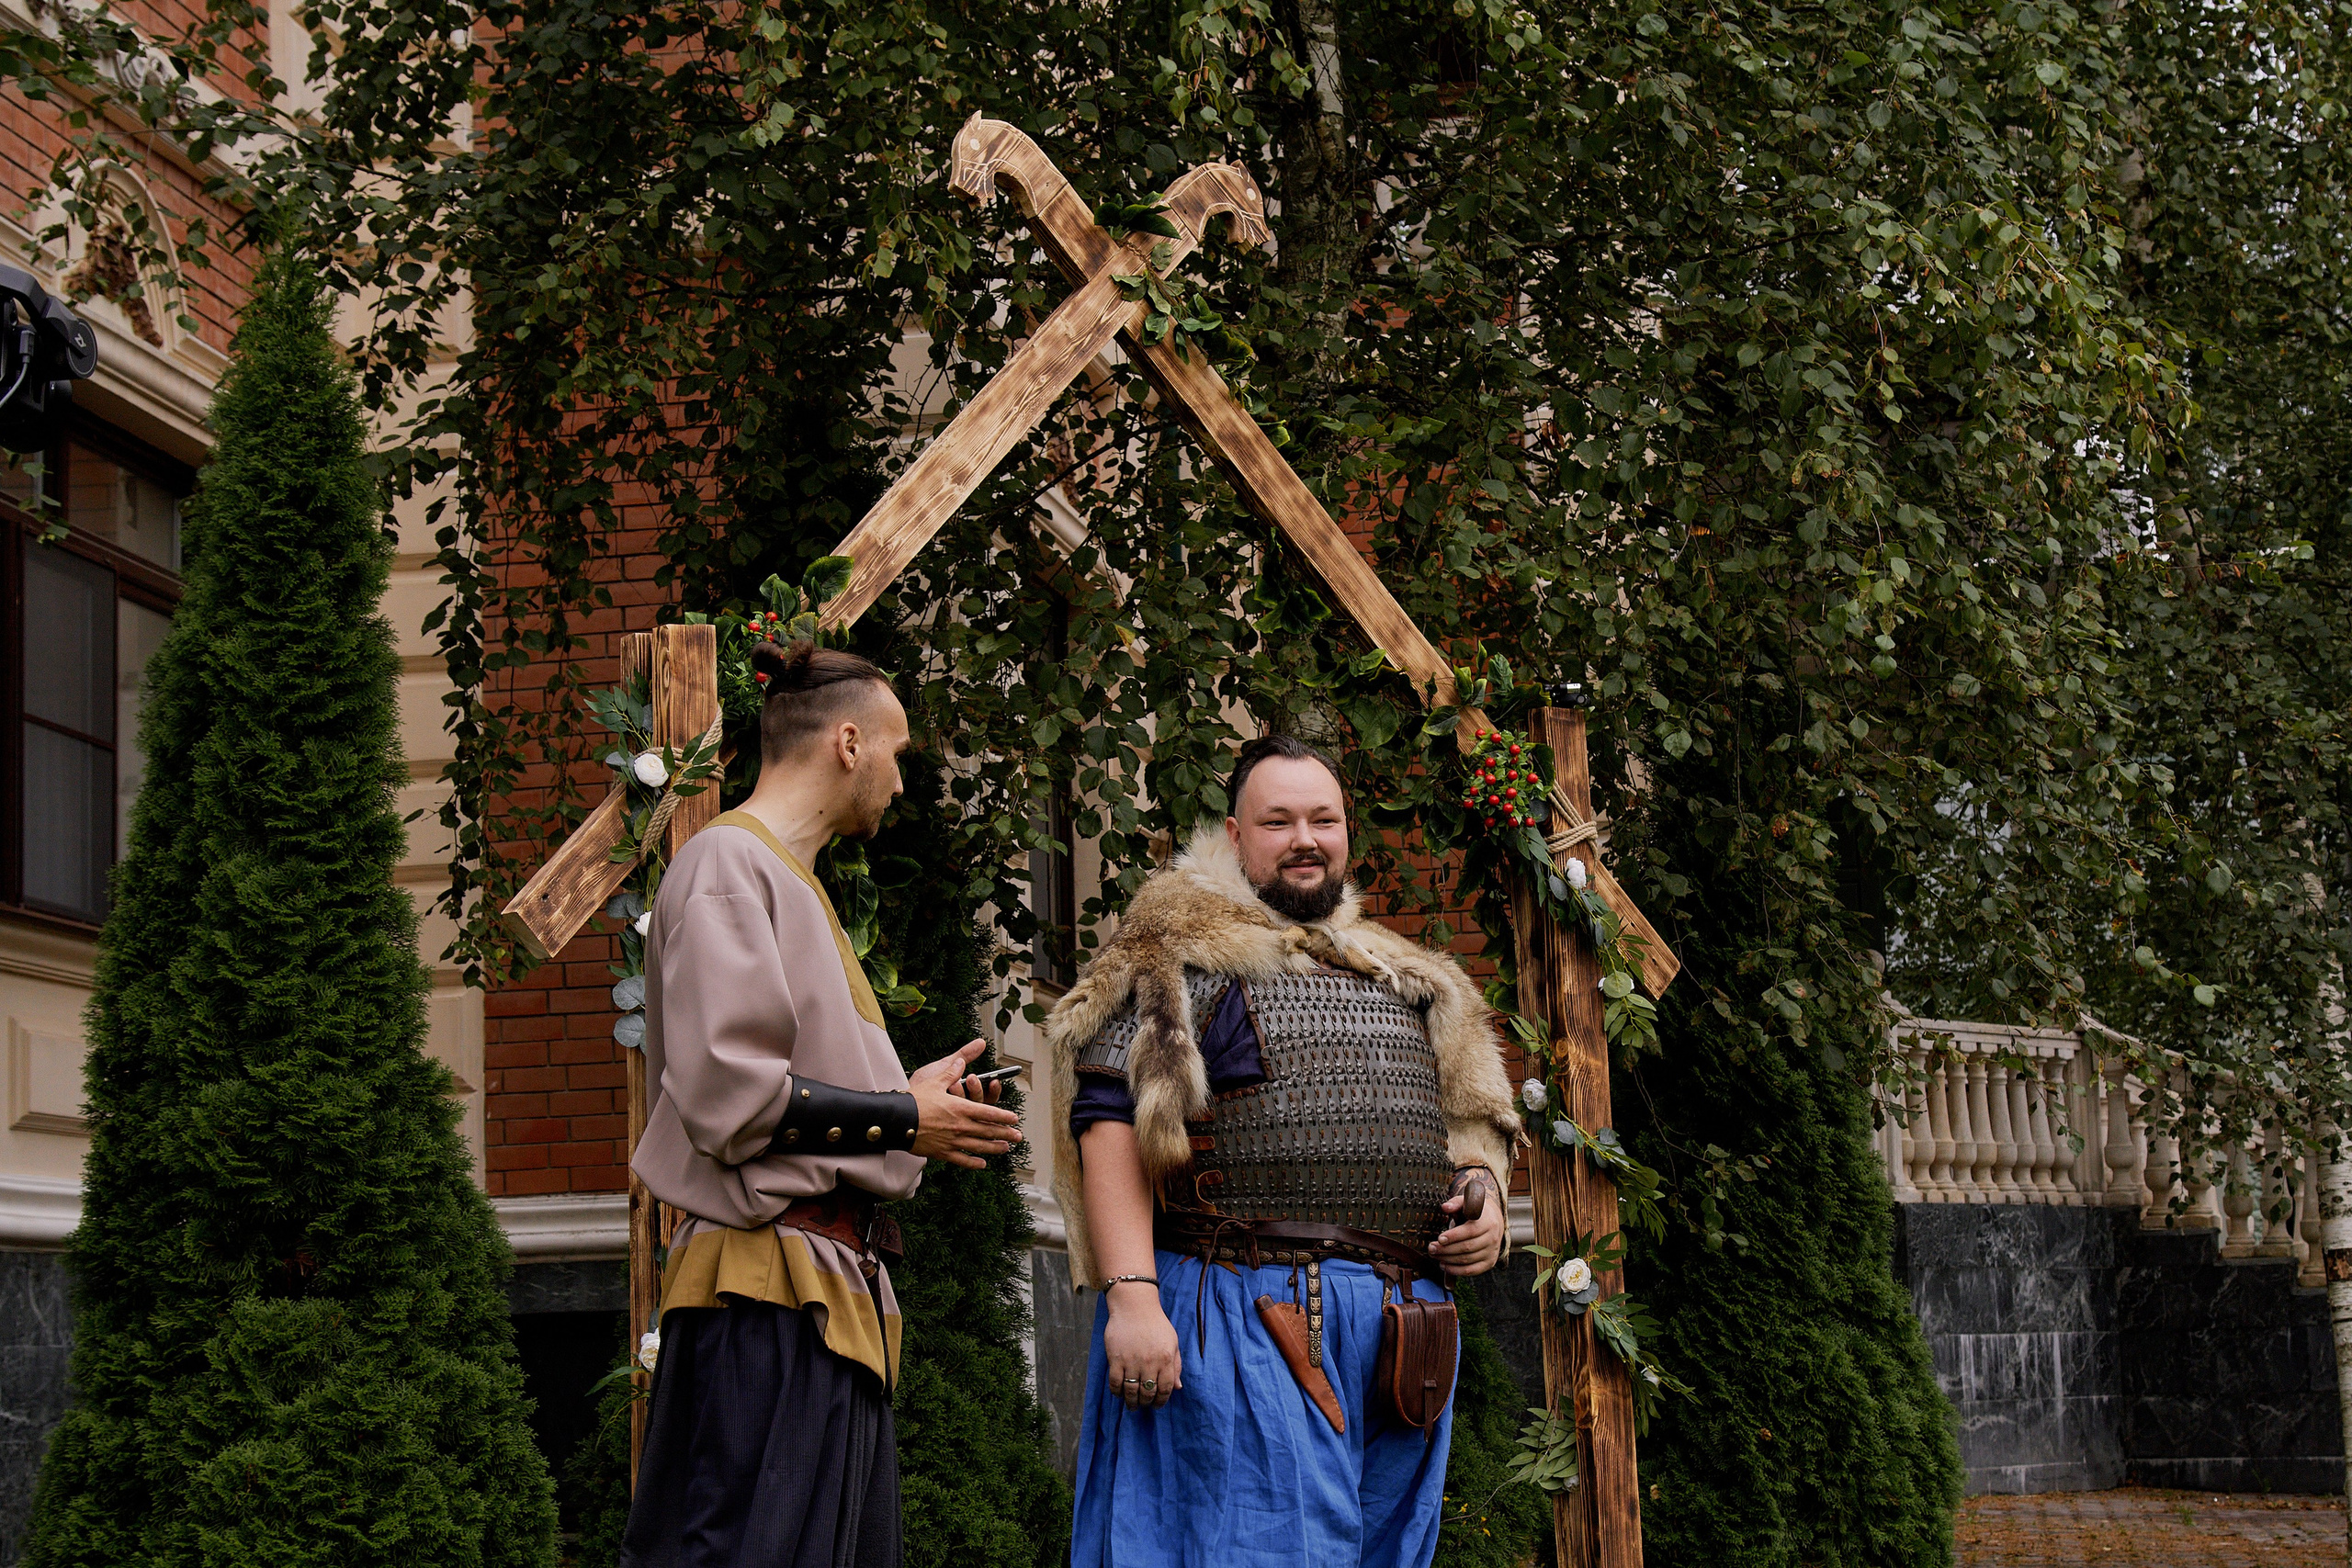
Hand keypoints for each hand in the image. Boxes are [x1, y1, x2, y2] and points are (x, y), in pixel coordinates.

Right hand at [907, 1040, 1020, 1167]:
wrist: (897, 1120)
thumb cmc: (915, 1099)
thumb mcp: (934, 1081)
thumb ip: (951, 1072)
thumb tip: (961, 1060)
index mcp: (961, 1108)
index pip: (989, 1112)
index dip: (1004, 1116)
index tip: (1015, 1119)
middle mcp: (960, 1126)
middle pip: (988, 1131)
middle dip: (1005, 1134)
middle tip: (1018, 1137)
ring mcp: (952, 1141)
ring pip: (979, 1147)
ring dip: (994, 1148)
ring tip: (1005, 1149)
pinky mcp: (942, 1152)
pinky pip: (962, 1160)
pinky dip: (973, 1163)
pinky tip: (983, 1164)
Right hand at [1102, 1284, 1180, 1409]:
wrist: (1134, 1306)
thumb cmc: (1156, 1324)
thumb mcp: (1172, 1342)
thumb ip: (1176, 1365)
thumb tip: (1178, 1388)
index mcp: (1166, 1358)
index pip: (1165, 1389)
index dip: (1161, 1401)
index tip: (1157, 1405)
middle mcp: (1150, 1362)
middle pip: (1148, 1392)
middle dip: (1146, 1403)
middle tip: (1143, 1405)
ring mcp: (1132, 1360)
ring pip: (1131, 1391)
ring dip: (1131, 1402)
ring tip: (1131, 1405)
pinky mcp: (1115, 1358)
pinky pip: (1115, 1382)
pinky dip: (1117, 1392)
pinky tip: (1119, 1393)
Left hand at [1430, 1167, 1505, 1276]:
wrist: (1492, 1222)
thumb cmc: (1473, 1213)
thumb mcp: (1465, 1203)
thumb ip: (1455, 1203)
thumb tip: (1445, 1207)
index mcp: (1488, 1222)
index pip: (1471, 1231)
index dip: (1454, 1236)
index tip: (1440, 1238)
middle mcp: (1493, 1238)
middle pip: (1467, 1247)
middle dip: (1446, 1249)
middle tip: (1431, 1248)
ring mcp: (1492, 1252)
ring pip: (1468, 1260)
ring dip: (1448, 1259)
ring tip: (1435, 1255)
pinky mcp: (1489, 1263)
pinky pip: (1472, 1271)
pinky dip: (1456, 1270)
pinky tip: (1444, 1265)